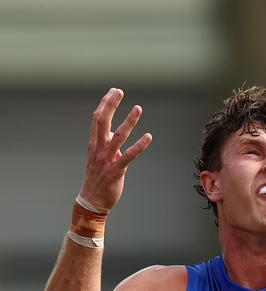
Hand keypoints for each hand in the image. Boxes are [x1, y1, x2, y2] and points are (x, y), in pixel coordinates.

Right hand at [79, 88, 151, 210]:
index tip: (113, 91)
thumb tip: (114, 131)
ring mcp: (107, 159)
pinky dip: (139, 145)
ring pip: (118, 136)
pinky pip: (129, 155)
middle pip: (102, 121)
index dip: (105, 103)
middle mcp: (99, 148)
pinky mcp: (117, 170)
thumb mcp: (98, 156)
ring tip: (138, 108)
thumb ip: (105, 142)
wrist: (92, 200)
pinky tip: (148, 136)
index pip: (97, 118)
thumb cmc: (97, 177)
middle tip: (119, 91)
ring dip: (128, 121)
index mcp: (95, 143)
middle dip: (111, 105)